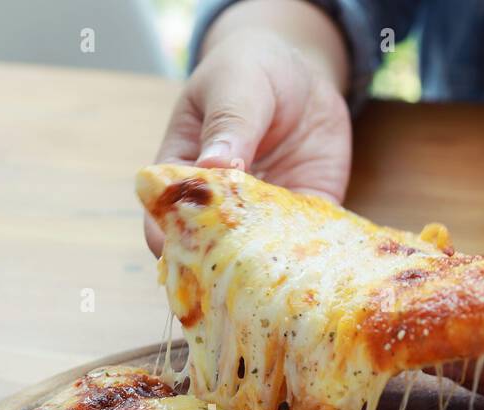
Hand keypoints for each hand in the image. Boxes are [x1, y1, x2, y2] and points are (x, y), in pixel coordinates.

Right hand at [145, 27, 350, 254]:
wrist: (300, 74)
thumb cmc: (250, 69)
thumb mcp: (236, 83)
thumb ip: (228, 122)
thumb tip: (215, 164)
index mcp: (183, 172)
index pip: (165, 217)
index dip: (171, 237)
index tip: (188, 244)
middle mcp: (217, 204)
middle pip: (208, 249)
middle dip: (220, 264)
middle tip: (242, 263)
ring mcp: (260, 215)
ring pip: (257, 255)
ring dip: (268, 265)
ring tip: (281, 264)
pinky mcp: (302, 214)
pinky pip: (304, 242)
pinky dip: (310, 251)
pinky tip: (318, 252)